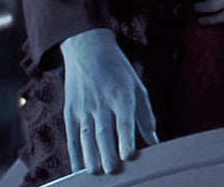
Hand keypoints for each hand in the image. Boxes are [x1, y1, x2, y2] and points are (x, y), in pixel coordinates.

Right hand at [61, 28, 157, 174]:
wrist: (88, 50)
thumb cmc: (118, 71)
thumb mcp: (137, 87)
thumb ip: (145, 116)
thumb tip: (154, 140)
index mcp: (122, 95)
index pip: (124, 120)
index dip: (126, 139)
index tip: (129, 156)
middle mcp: (102, 102)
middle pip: (104, 132)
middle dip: (107, 153)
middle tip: (112, 171)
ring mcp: (83, 107)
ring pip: (86, 136)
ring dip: (90, 156)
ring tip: (96, 172)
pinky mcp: (70, 111)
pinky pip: (71, 136)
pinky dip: (75, 153)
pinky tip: (78, 168)